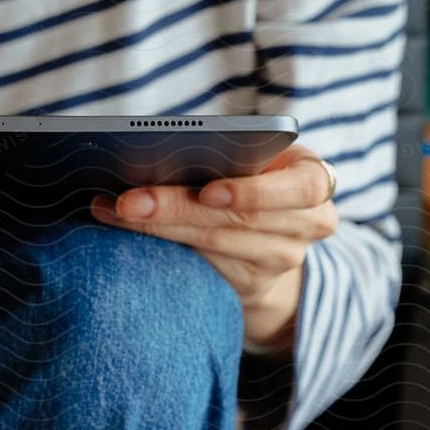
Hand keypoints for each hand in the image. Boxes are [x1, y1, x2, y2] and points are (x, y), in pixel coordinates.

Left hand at [88, 146, 338, 353]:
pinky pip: (203, 264)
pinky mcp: (254, 284)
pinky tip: (127, 228)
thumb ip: (234, 152)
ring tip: (116, 209)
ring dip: (159, 226)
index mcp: (314, 179)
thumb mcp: (263, 159)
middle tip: (128, 199)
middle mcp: (309, 223)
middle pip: (240, 219)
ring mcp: (283, 258)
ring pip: (215, 243)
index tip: (209, 192)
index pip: (301, 188)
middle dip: (178, 206)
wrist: (277, 238)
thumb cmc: (259, 176)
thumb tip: (162, 145)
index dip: (255, 193)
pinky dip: (162, 243)